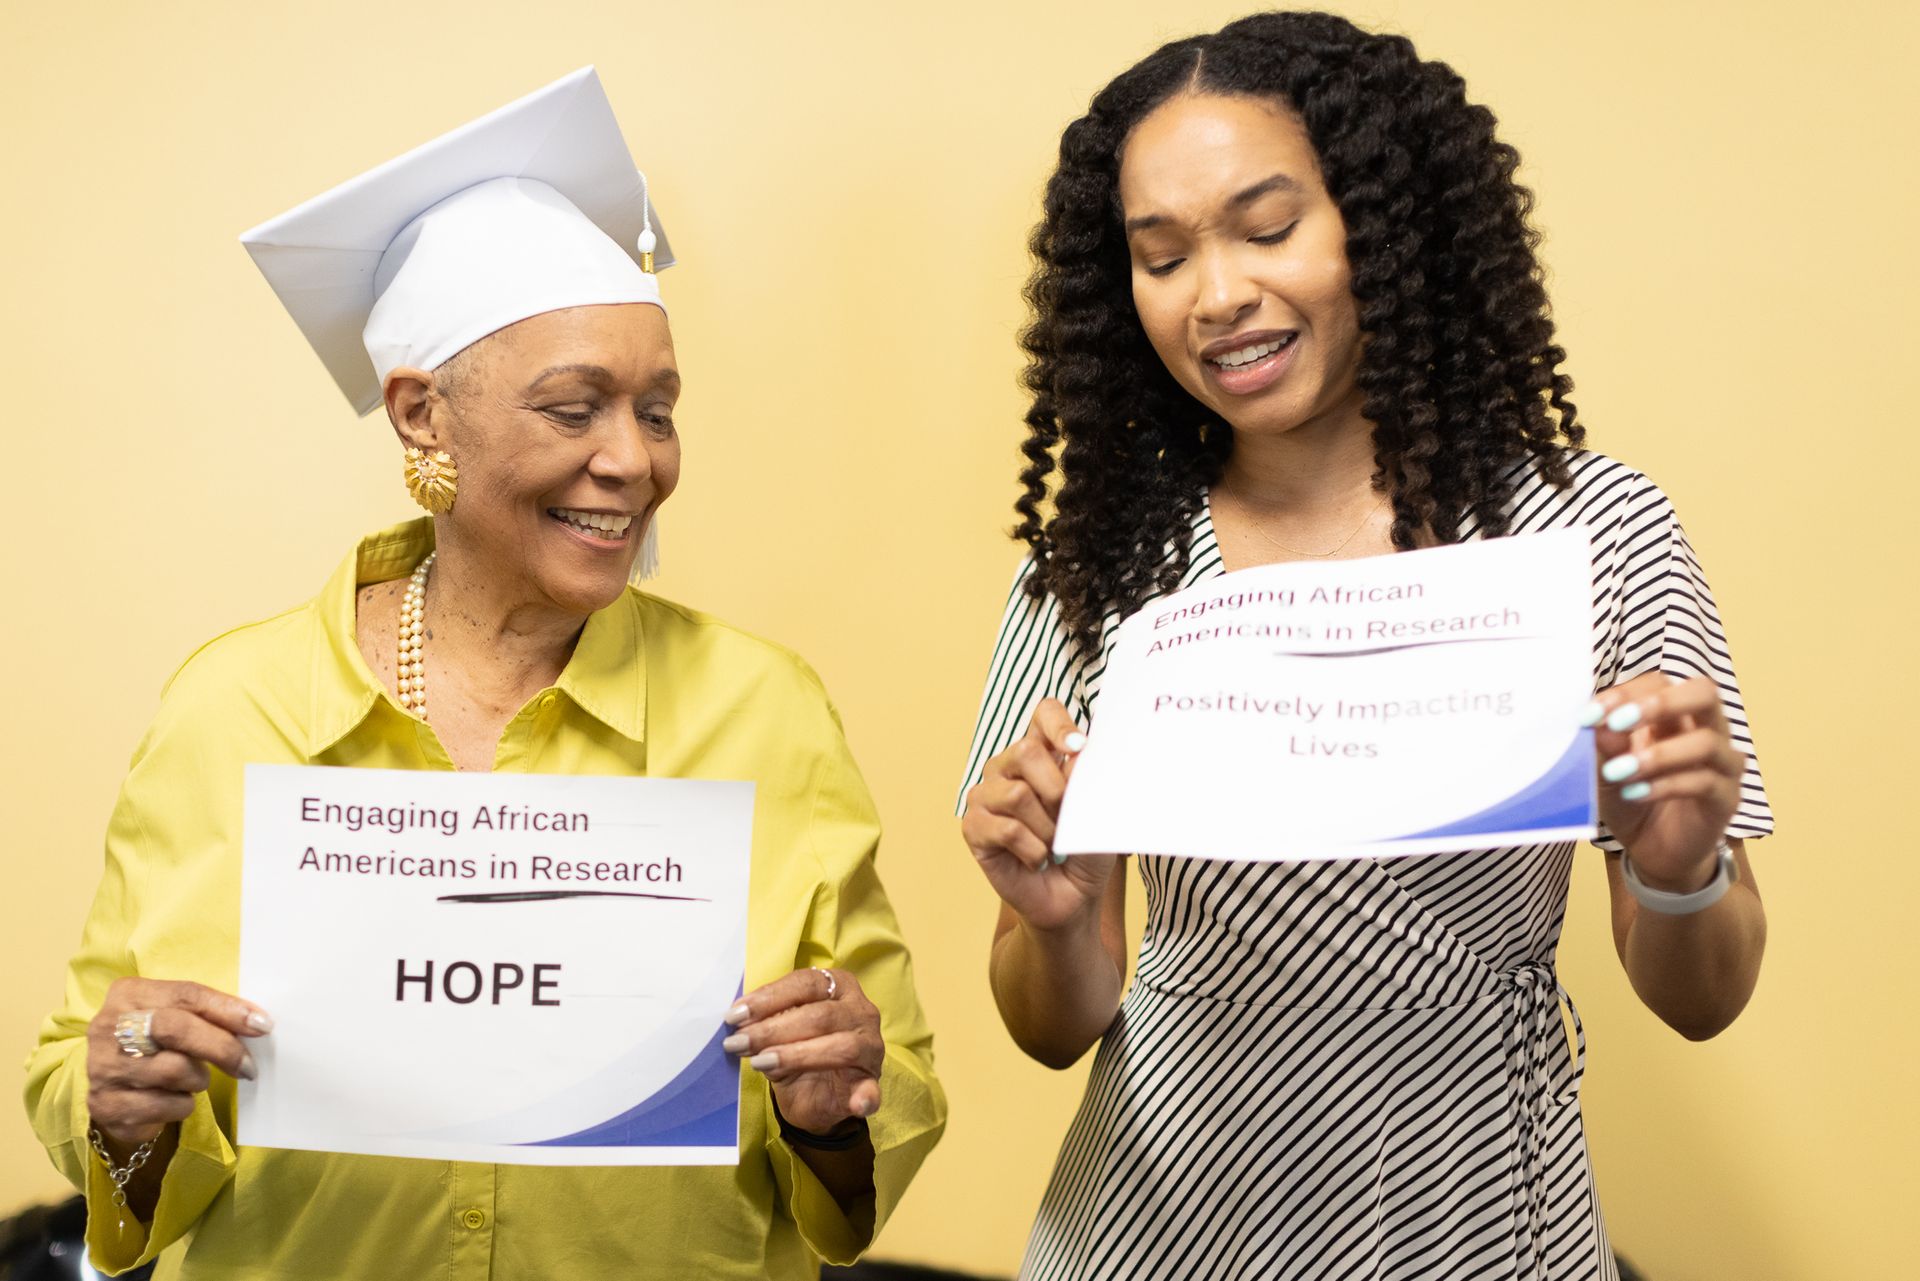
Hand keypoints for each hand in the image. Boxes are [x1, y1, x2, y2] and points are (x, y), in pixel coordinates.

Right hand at [87, 979, 272, 1147]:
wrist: (116, 1086)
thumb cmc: (158, 1044)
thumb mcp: (178, 1017)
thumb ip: (210, 1013)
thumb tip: (258, 1023)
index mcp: (129, 994)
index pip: (186, 995)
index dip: (228, 1010)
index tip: (262, 1025)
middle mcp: (108, 1027)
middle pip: (176, 1029)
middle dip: (221, 1047)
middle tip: (247, 1065)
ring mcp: (102, 1067)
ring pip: (174, 1071)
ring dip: (198, 1079)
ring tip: (194, 1079)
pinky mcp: (104, 1104)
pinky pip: (164, 1106)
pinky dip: (182, 1106)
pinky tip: (174, 1099)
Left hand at [725, 967, 882, 1134]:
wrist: (811, 1095)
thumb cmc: (795, 1048)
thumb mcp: (777, 1033)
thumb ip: (766, 1024)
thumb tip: (739, 1024)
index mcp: (839, 987)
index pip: (806, 984)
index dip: (769, 998)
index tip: (735, 1016)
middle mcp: (861, 1011)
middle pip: (820, 1015)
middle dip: (774, 1029)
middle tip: (738, 1042)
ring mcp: (871, 1048)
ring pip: (841, 1046)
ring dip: (796, 1056)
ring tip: (761, 1063)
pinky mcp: (871, 1082)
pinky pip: (871, 1089)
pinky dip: (866, 1096)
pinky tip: (856, 1103)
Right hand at [961, 698, 1120, 931]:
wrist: (1073, 898)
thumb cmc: (1085, 850)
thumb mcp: (1098, 812)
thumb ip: (1088, 780)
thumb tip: (1079, 753)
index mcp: (1043, 753)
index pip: (1044, 713)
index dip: (1058, 724)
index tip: (1079, 747)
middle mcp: (1009, 767)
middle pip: (1025, 750)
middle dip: (1056, 788)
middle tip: (1067, 815)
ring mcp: (987, 795)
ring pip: (1017, 794)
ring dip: (1047, 829)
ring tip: (1054, 846)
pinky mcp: (973, 826)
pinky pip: (1007, 829)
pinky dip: (1033, 851)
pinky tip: (1037, 860)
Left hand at [1587, 673, 1744, 890]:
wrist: (1652, 849)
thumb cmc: (1629, 798)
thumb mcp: (1604, 772)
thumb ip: (1604, 748)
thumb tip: (1598, 725)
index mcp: (1673, 715)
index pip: (1659, 683)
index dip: (1624, 693)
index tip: (1587, 715)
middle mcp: (1706, 730)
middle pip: (1703, 693)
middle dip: (1660, 703)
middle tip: (1618, 723)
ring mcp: (1722, 763)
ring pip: (1707, 742)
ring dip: (1657, 755)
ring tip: (1618, 771)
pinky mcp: (1727, 798)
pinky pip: (1705, 782)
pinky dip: (1665, 785)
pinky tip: (1634, 794)